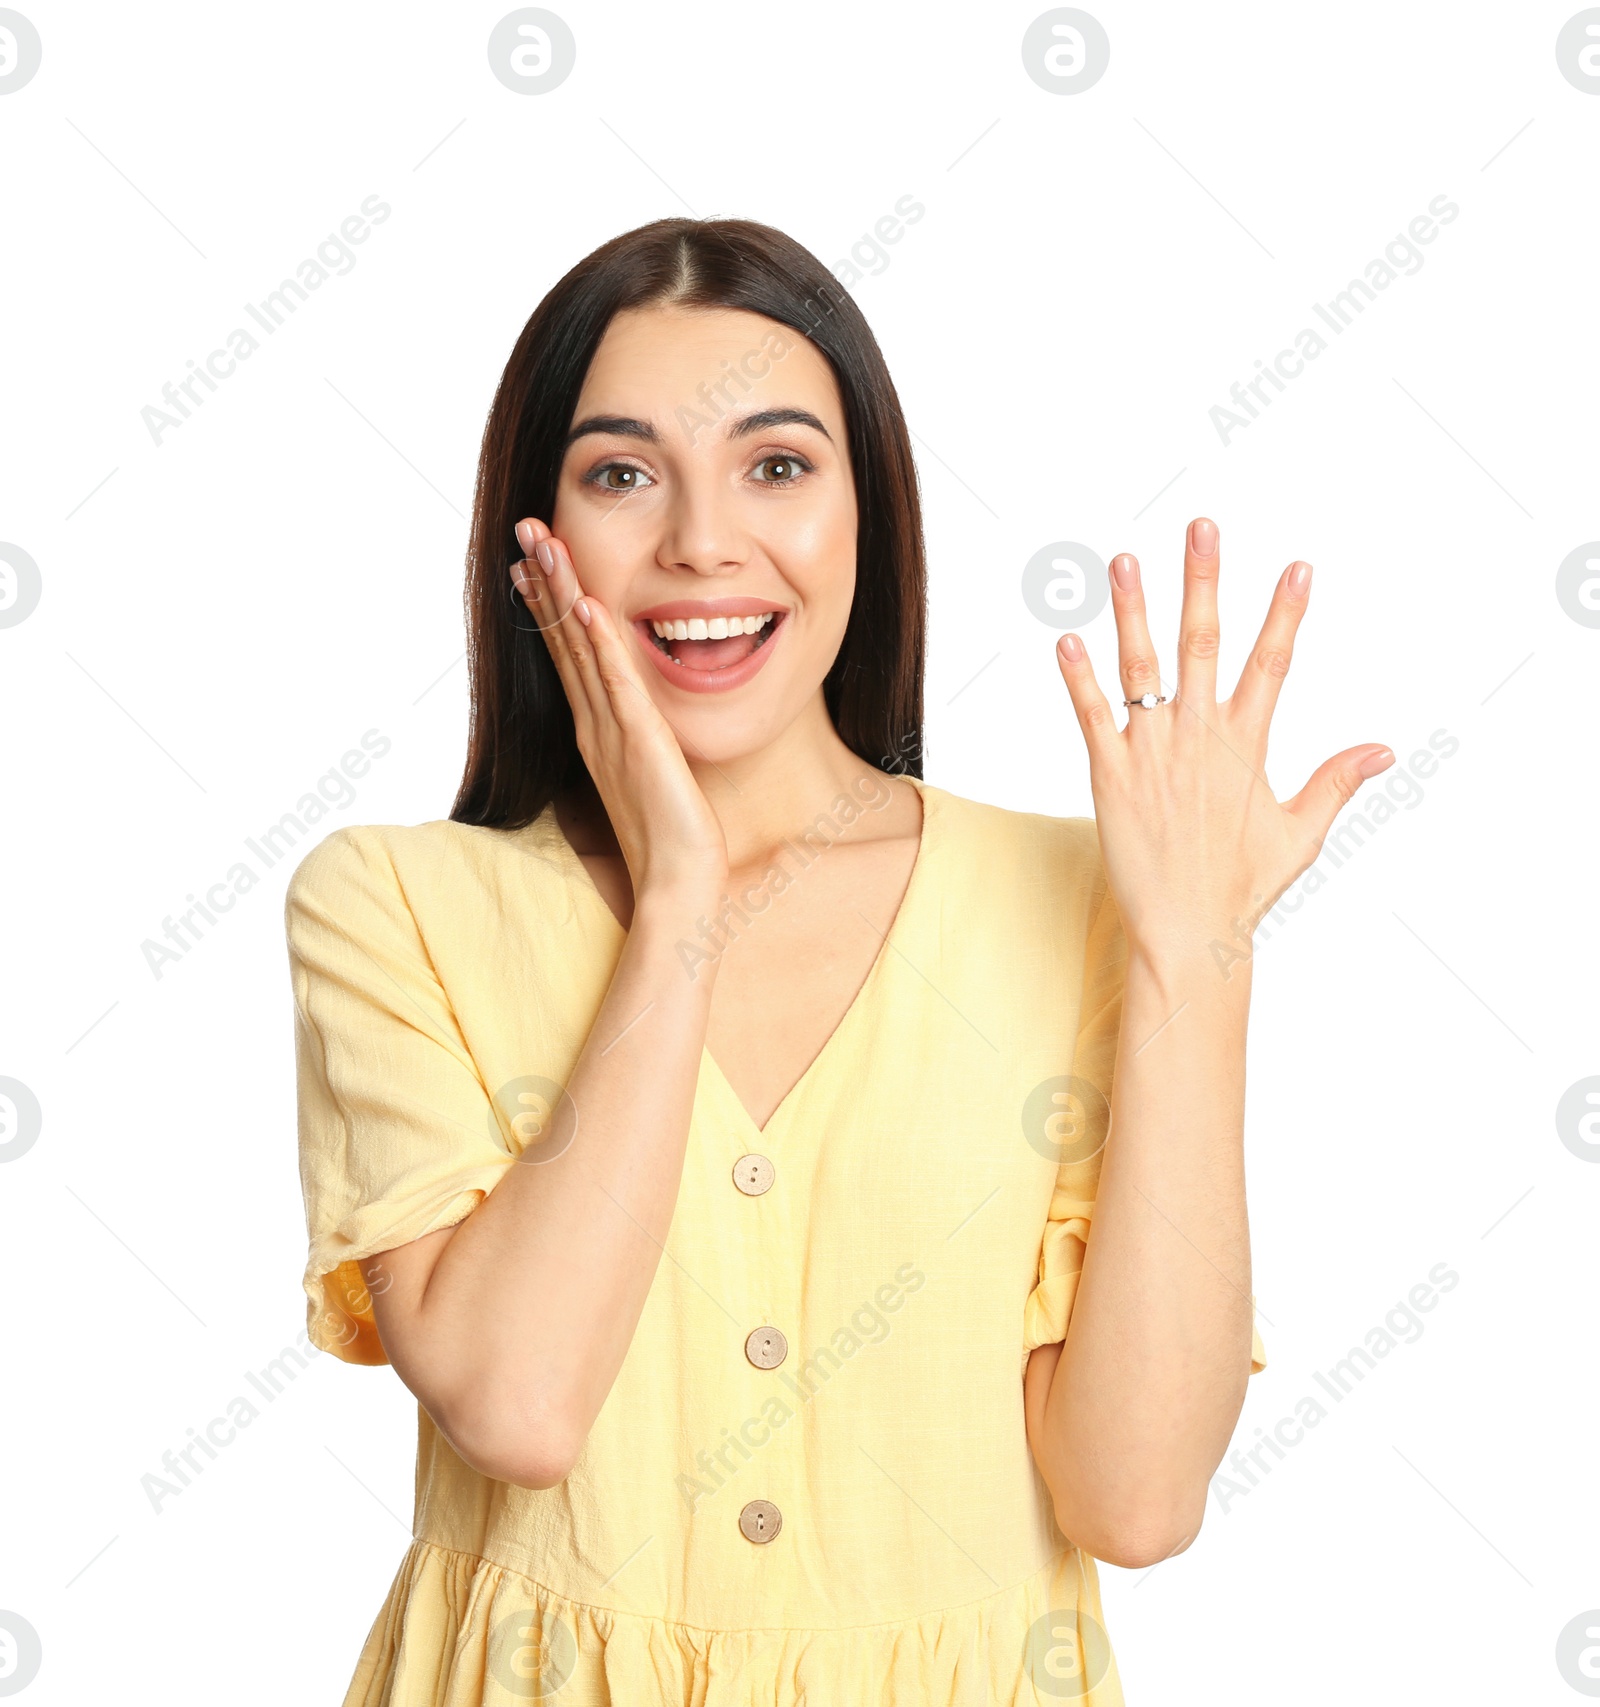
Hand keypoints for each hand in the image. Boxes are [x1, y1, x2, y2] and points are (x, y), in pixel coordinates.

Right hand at [512, 518, 727, 899]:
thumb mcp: (652, 776)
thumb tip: (639, 726)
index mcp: (599, 731)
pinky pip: (616, 684)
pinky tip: (587, 604)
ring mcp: (613, 732)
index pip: (568, 655)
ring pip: (580, 651)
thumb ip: (641, 743)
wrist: (679, 884)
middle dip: (545, 582)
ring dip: (562, 594)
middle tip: (524, 530)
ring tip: (544, 545)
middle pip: (563, 641)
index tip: (530, 564)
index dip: (549, 606)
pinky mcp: (639, 744)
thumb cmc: (671, 839)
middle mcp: (596, 725)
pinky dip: (600, 643)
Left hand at [1053, 516, 1393, 973]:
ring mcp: (1152, 754)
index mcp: (1247, 745)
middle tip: (1202, 527)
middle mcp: (1200, 738)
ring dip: (1132, 611)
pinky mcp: (1109, 777)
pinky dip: (1078, 679)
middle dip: (1203, 581)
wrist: (1187, 934)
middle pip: (1203, 643)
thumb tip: (1383, 749)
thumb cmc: (1243, 888)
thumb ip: (1335, 782)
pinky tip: (1065, 639)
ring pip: (1142, 668)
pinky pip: (1091, 717)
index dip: (1285, 613)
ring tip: (1122, 560)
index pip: (1272, 663)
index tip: (1299, 567)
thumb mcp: (1301, 833)